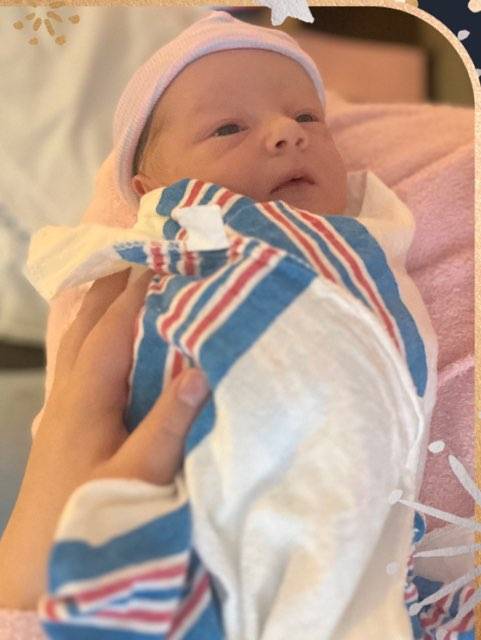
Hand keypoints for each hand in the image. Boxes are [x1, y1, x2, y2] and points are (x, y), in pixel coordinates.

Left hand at [0, 269, 208, 609]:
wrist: (36, 560)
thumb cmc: (90, 517)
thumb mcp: (138, 476)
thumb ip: (169, 424)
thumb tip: (200, 370)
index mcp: (87, 396)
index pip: (114, 327)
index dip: (138, 289)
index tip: (164, 255)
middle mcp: (71, 390)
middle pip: (90, 321)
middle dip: (116, 282)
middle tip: (145, 249)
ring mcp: (65, 403)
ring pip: (81, 336)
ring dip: (103, 303)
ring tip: (128, 277)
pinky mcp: (67, 418)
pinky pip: (81, 357)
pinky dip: (98, 330)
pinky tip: (112, 334)